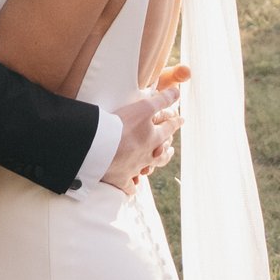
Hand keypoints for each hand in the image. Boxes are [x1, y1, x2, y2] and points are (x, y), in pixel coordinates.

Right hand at [103, 70, 187, 190]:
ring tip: (153, 167)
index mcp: (154, 138)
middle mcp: (147, 155)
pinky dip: (131, 186)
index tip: (181, 119)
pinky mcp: (120, 179)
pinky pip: (128, 186)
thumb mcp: (143, 107)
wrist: (98, 148)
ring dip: (152, 167)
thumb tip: (178, 91)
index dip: (175, 122)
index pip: (169, 128)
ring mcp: (134, 168)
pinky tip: (133, 188)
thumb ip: (161, 100)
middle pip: (162, 154)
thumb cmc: (121, 126)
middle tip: (171, 148)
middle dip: (167, 150)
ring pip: (147, 169)